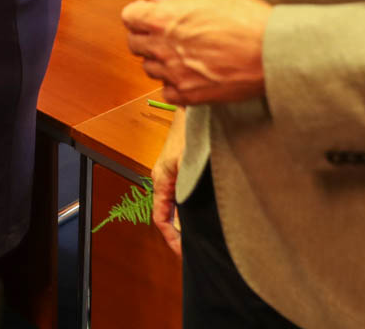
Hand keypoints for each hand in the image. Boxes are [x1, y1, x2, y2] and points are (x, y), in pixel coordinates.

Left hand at [121, 0, 270, 104]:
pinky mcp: (187, 95)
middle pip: (134, 44)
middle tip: (164, 35)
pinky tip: (189, 74)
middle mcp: (162, 46)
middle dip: (145, 37)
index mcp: (163, 17)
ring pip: (149, 69)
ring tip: (182, 54)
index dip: (139, 15)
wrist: (271, 52)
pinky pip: (166, 93)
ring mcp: (173, 73)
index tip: (147, 16)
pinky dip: (174, 85)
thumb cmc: (246, 19)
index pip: (129, 16)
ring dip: (159, 61)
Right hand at [151, 115, 186, 256]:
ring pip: (176, 207)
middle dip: (179, 234)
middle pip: (167, 215)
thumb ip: (187, 192)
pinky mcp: (182, 170)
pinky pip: (182, 197)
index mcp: (160, 181)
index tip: (184, 252)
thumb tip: (190, 219)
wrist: (196, 110)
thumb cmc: (191, 133)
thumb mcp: (188, 167)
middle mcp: (163, 180)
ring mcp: (172, 175)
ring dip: (186, 222)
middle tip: (195, 249)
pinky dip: (190, 210)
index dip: (172, 239)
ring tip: (200, 237)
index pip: (161, 218)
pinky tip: (204, 215)